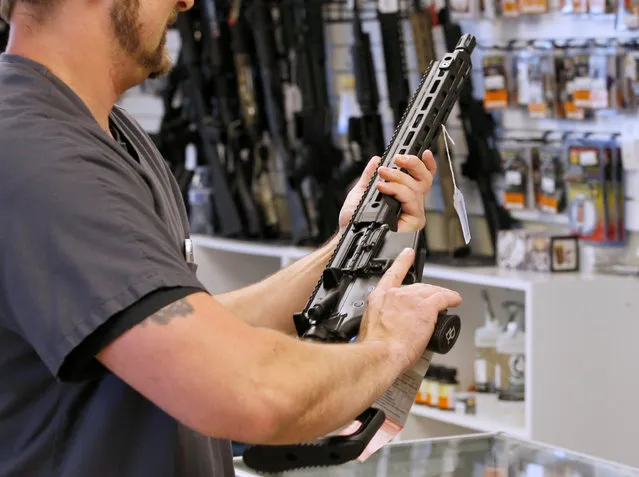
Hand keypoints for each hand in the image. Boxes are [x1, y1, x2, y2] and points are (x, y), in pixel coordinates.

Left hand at [338, 151, 436, 234]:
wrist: (349, 234)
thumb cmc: (354, 220)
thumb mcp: (360, 192)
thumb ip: (369, 176)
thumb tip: (376, 160)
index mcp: (402, 195)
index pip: (420, 178)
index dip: (425, 164)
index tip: (424, 152)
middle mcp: (411, 203)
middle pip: (424, 179)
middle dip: (412, 164)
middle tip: (397, 159)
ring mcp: (414, 212)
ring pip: (417, 188)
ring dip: (399, 178)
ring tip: (382, 176)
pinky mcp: (414, 222)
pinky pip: (412, 201)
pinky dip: (398, 191)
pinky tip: (384, 188)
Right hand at [358, 248, 461, 371]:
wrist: (381, 354)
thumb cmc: (374, 346)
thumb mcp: (370, 328)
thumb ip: (380, 322)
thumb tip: (385, 330)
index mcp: (379, 298)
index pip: (392, 274)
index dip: (402, 262)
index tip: (407, 254)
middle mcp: (395, 295)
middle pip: (416, 286)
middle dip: (426, 292)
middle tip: (432, 300)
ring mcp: (411, 300)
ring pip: (431, 292)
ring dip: (441, 295)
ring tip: (449, 299)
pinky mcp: (426, 309)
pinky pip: (443, 298)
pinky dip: (451, 298)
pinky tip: (456, 300)